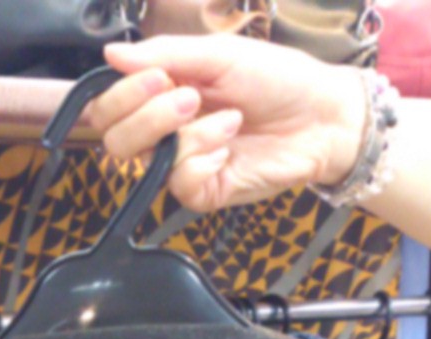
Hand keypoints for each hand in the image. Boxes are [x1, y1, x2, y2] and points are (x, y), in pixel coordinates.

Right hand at [91, 34, 368, 212]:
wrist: (321, 115)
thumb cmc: (277, 78)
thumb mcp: (218, 54)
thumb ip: (164, 54)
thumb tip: (110, 55)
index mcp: (161, 94)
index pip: (109, 106)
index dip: (120, 95)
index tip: (157, 76)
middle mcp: (165, 132)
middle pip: (116, 140)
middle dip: (147, 116)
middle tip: (188, 97)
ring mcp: (183, 164)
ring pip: (147, 161)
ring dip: (186, 134)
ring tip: (228, 118)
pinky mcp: (204, 192)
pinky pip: (180, 183)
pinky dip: (204, 159)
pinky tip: (230, 145)